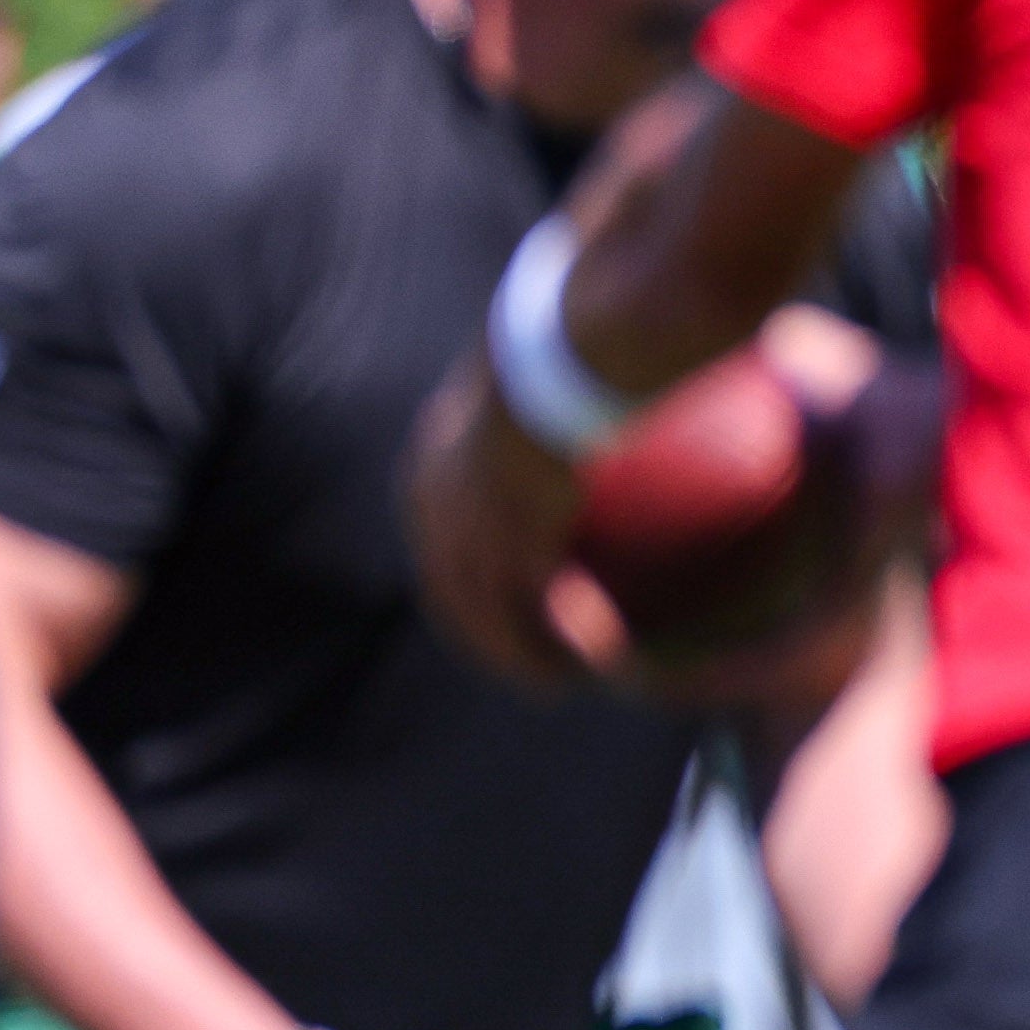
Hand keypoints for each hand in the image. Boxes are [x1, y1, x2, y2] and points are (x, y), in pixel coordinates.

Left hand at [403, 372, 629, 694]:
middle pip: (450, 594)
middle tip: (519, 660)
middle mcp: (437, 516)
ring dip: (521, 658)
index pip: (435, 541)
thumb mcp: (531, 364)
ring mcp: (471, 539)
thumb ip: (537, 385)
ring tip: (554, 684)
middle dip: (483, 636)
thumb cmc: (553, 346)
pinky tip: (600, 663)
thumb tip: (573, 371)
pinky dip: (565, 646)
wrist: (551, 364)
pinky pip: (539, 619)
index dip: (462, 577)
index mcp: (428, 472)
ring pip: (487, 621)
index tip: (495, 596)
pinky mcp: (516, 556)